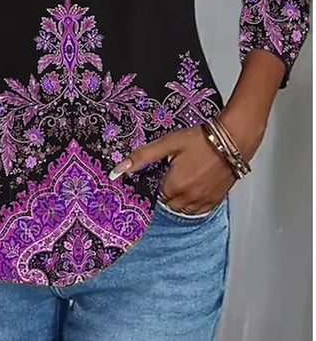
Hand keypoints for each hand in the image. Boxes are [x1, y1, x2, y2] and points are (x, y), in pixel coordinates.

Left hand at [109, 125, 235, 213]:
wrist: (232, 139)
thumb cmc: (200, 139)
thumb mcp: (168, 144)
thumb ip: (143, 157)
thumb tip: (118, 169)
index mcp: (174, 186)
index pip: (156, 194)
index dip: (157, 182)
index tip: (162, 172)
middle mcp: (188, 198)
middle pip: (169, 203)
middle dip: (168, 190)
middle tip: (173, 173)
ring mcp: (204, 201)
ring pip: (184, 209)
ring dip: (180, 198)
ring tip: (185, 178)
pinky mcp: (216, 200)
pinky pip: (200, 210)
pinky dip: (194, 203)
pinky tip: (195, 186)